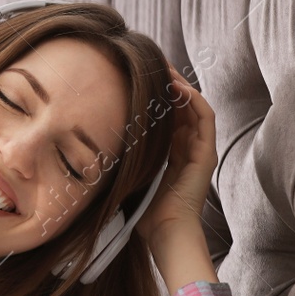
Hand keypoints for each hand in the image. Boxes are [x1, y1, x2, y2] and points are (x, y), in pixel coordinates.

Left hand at [137, 63, 216, 248]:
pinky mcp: (206, 153)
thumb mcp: (127, 173)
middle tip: (152, 63)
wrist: (163, 232)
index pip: (166, 113)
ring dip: (181, 85)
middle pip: (181, 105)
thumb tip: (87, 138)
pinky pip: (205, 119)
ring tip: (165, 68)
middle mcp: (187, 146)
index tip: (137, 75)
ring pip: (194, 106)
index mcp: (169, 151)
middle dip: (168, 83)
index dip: (155, 93)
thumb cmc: (141, 210)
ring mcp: (199, 149)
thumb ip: (119, 155)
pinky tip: (179, 87)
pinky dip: (194, 100)